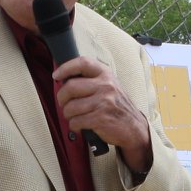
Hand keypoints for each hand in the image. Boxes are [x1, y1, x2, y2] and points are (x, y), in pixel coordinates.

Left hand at [51, 55, 153, 172]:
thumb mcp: (110, 86)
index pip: (83, 63)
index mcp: (106, 74)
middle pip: (70, 87)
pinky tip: (80, 125)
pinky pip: (76, 121)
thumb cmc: (117, 106)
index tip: (56, 75)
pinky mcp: (100, 118)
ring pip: (70, 107)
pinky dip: (74, 126)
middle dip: (61, 98)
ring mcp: (103, 102)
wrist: (134, 127)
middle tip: (63, 103)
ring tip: (74, 116)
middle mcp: (105, 86)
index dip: (65, 68)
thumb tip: (65, 80)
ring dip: (68, 115)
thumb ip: (92, 80)